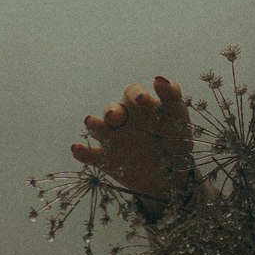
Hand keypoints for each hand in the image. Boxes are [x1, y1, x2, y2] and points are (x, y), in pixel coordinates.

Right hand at [72, 77, 194, 208]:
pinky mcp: (104, 159)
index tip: (143, 100)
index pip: (132, 93)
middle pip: (112, 109)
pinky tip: (77, 149)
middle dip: (112, 111)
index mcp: (140, 106)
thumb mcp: (178, 119)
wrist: (173, 175)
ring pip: (97, 127)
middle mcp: (123, 119)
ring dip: (93, 124)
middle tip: (115, 115)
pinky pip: (89, 154)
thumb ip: (171, 97)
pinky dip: (82, 151)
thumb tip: (159, 79)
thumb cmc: (175, 140)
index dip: (135, 94)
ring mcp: (112, 138)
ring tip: (91, 123)